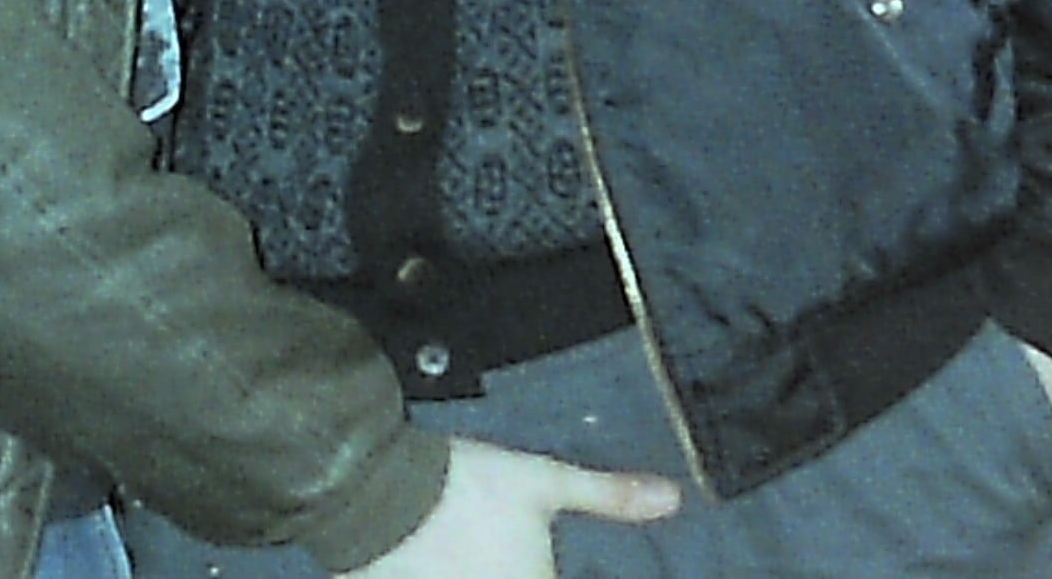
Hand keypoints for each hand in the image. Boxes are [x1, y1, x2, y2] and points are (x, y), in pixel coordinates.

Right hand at [341, 437, 679, 578]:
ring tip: (480, 559)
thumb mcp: (543, 481)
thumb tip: (672, 498)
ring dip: (487, 576)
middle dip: (524, 573)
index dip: (551, 576)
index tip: (545, 566)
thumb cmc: (466, 487)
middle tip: (511, 557)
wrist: (378, 491)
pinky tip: (452, 567)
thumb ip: (607, 496)